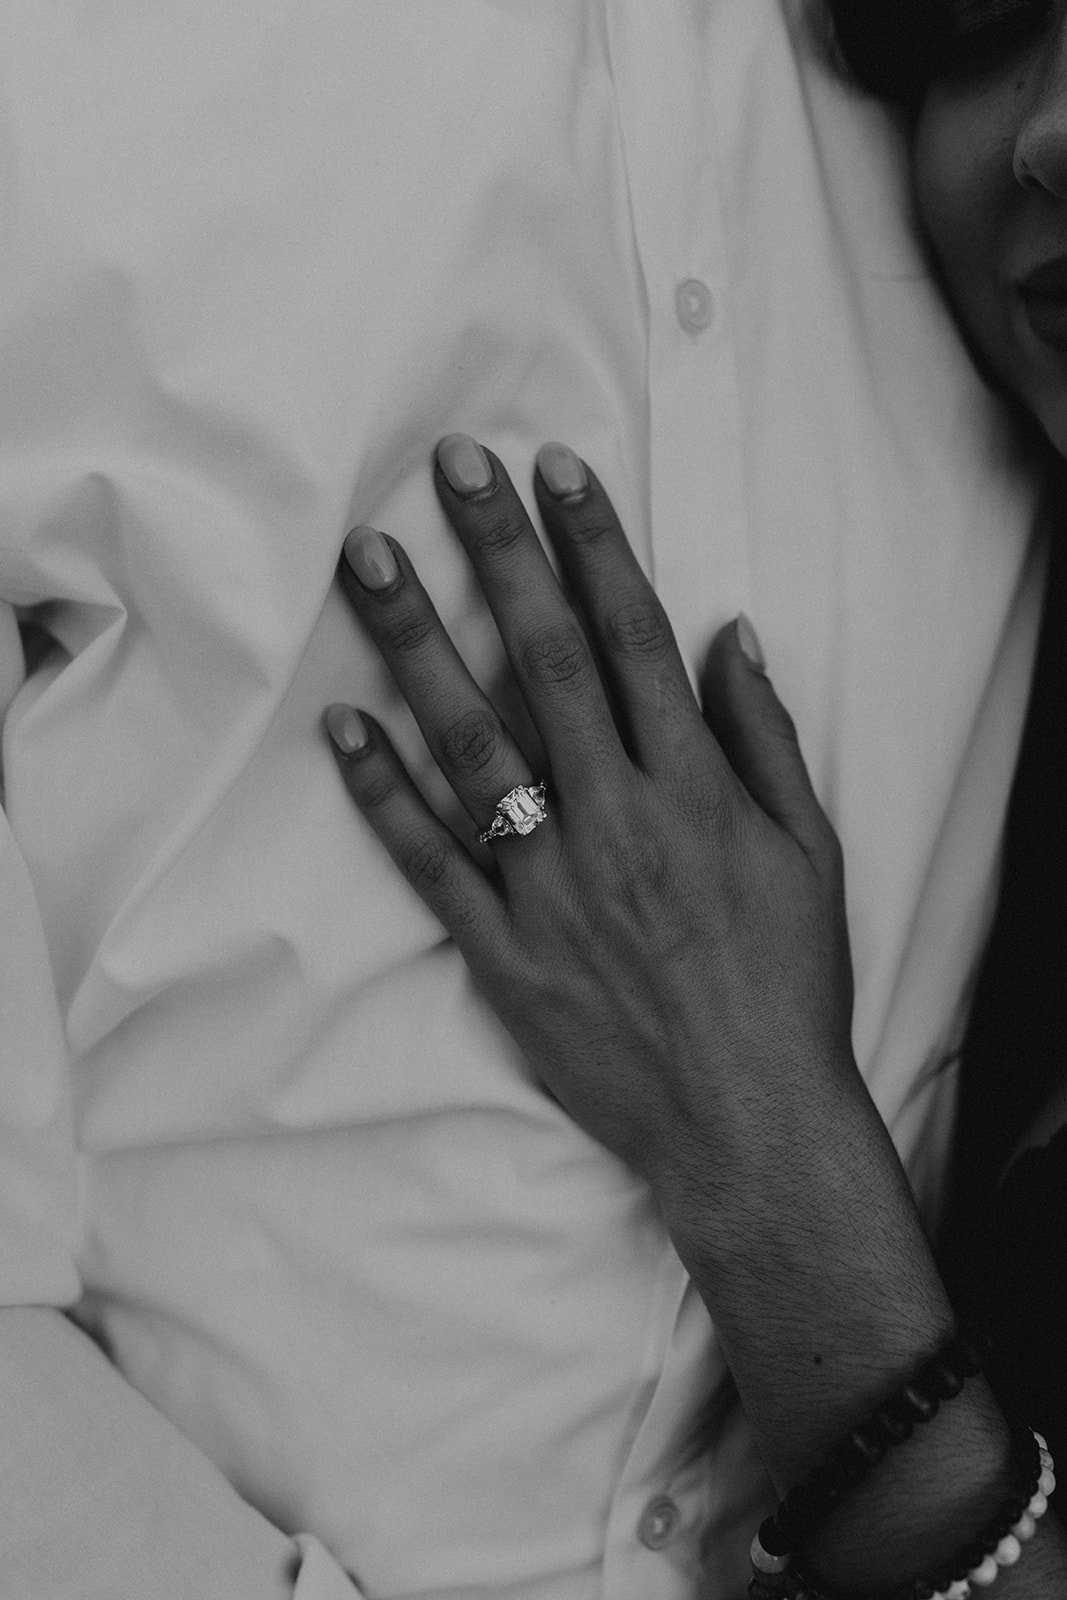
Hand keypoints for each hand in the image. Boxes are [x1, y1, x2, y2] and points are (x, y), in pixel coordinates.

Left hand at [325, 434, 854, 1202]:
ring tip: (371, 559)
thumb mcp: (811, 855)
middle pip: (544, 662)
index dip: (592, 545)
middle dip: (499, 553)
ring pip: (471, 742)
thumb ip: (765, 738)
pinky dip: (383, 793)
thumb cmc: (786, 984)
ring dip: (418, 642)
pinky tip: (341, 727)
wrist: (746, 1119)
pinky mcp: (502, 948)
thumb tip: (730, 634)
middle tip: (451, 467)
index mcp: (693, 788)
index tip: (555, 470)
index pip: (633, 638)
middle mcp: (616, 818)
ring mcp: (549, 882)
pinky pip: (430, 860)